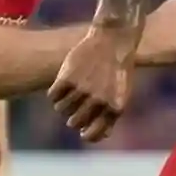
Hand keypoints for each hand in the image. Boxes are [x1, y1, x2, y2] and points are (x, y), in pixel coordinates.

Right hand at [49, 22, 141, 143]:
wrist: (113, 39)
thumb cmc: (117, 70)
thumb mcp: (122, 94)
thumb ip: (111, 116)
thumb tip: (93, 136)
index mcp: (114, 107)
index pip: (92, 134)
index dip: (85, 134)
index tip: (82, 130)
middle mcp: (98, 100)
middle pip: (73, 122)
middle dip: (72, 118)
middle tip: (74, 108)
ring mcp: (82, 89)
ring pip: (60, 110)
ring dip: (62, 105)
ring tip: (68, 95)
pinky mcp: (67, 77)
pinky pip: (52, 96)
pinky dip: (54, 94)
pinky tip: (61, 86)